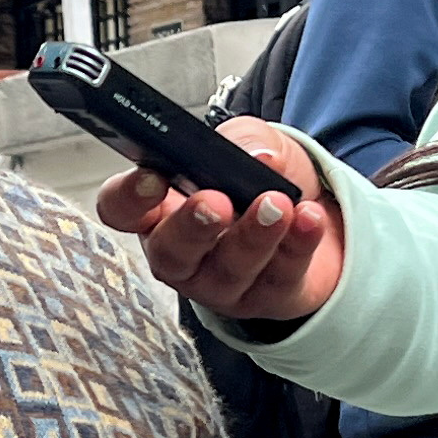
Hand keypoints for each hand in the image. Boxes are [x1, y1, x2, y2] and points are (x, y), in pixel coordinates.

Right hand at [96, 120, 344, 322]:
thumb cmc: (261, 179)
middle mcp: (181, 253)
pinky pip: (281, 276)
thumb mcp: (252, 143)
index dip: (129, 197)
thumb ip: (245, 139)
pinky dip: (298, 244)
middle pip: (171, 253)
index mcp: (159, 209)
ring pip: (229, 269)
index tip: (152, 178)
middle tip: (214, 203)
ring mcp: (222, 283)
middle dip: (192, 228)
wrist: (315, 213)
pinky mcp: (268, 298)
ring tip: (276, 203)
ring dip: (253, 235)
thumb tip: (259, 156)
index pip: (121, 209)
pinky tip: (308, 218)